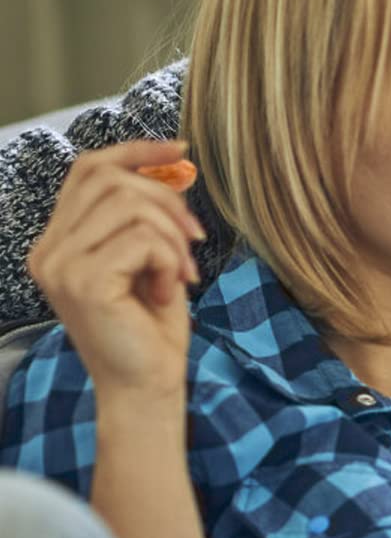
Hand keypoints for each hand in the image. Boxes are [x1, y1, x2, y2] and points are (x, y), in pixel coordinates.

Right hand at [26, 140, 204, 401]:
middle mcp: (48, 251)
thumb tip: (174, 163)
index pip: (89, 170)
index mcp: (58, 242)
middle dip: (166, 200)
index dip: (136, 151)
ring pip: (130, 206)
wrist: (146, 386)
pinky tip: (167, 291)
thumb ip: (147, 215)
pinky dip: (170, 260)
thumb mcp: (151, 259)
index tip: (181, 152)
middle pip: (110, 179)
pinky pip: (143, 238)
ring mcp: (60, 266)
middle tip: (194, 239)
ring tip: (180, 272)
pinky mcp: (83, 282)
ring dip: (172, 235)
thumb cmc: (152, 328)